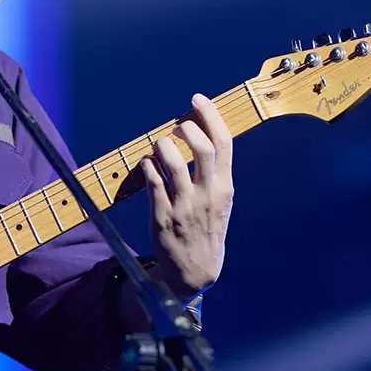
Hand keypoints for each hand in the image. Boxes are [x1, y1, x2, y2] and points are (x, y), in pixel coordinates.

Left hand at [140, 93, 234, 300]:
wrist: (195, 272)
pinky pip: (153, 183)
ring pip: (172, 163)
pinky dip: (147, 166)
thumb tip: (200, 133)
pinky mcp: (163, 217)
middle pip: (202, 148)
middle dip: (187, 127)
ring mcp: (184, 207)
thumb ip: (214, 173)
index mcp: (224, 188)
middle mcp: (207, 195)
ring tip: (158, 144)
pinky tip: (146, 163)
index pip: (223, 144)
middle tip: (176, 125)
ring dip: (161, 145)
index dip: (210, 116)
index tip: (197, 99)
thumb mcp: (221, 202)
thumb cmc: (207, 230)